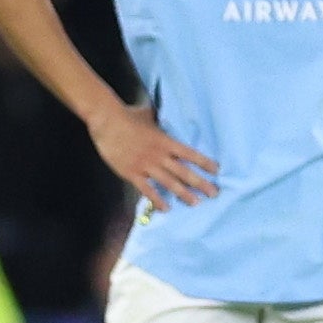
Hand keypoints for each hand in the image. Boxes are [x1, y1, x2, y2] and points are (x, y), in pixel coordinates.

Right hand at [90, 100, 220, 210]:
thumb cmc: (128, 115)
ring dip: (184, 194)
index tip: (216, 170)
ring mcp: (145, 165)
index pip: (190, 154)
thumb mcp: (151, 117)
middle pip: (184, 172)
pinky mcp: (131, 173)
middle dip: (201, 183)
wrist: (106, 121)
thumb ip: (162, 122)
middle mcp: (159, 155)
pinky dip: (158, 200)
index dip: (204, 162)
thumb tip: (170, 114)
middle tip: (214, 193)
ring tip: (196, 203)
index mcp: (165, 141)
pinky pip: (147, 190)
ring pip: (169, 183)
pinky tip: (167, 208)